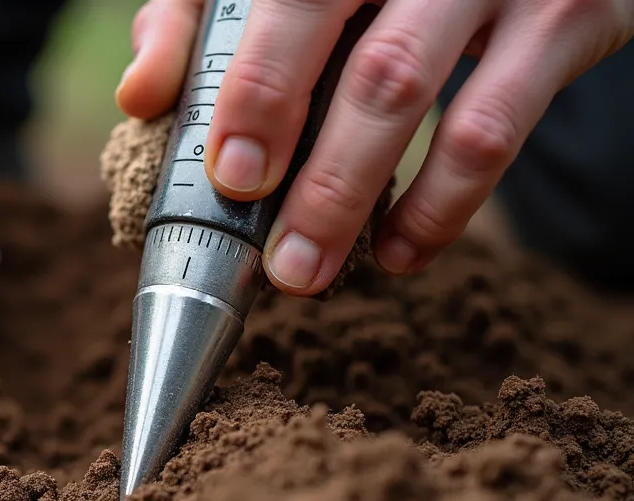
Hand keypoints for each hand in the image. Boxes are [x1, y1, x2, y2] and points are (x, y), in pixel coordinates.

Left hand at [117, 0, 633, 295]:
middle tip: (276, 260)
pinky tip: (396, 252)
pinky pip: (498, 129)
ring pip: (425, 101)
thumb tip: (140, 95)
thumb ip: (198, 24)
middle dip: (316, 175)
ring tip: (309, 272)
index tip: (231, 176)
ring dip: (361, 200)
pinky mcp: (563, 22)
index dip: (259, 93)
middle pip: (367, 66)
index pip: (289, 9)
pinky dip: (443, 206)